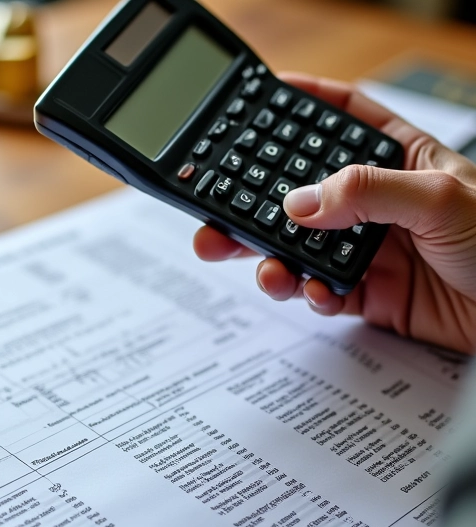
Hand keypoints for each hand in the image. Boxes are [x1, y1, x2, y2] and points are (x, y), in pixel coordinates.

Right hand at [193, 73, 475, 353]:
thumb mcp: (440, 198)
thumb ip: (367, 193)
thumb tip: (300, 202)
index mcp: (397, 160)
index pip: (341, 119)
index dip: (299, 107)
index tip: (253, 104)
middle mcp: (373, 203)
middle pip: (298, 193)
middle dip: (252, 203)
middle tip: (215, 214)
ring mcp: (365, 249)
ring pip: (298, 248)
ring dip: (270, 259)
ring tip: (265, 269)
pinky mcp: (363, 294)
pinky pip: (318, 291)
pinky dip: (309, 295)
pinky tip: (317, 294)